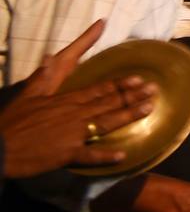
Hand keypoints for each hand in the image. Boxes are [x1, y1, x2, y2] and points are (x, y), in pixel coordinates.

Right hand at [0, 20, 156, 177]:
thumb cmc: (12, 121)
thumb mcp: (27, 95)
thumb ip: (42, 77)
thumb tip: (47, 56)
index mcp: (67, 100)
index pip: (99, 90)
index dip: (120, 84)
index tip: (138, 79)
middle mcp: (75, 114)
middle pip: (109, 103)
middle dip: (133, 96)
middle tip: (154, 90)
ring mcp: (73, 134)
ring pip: (107, 123)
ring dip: (130, 115)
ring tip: (150, 108)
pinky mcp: (67, 154)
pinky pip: (90, 155)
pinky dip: (105, 155)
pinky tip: (123, 155)